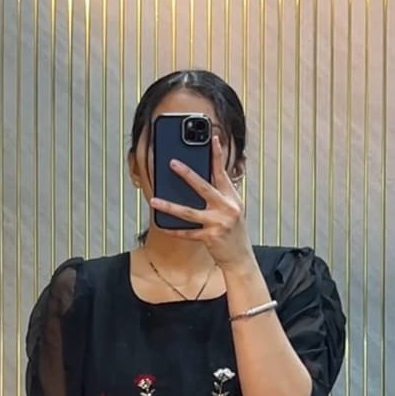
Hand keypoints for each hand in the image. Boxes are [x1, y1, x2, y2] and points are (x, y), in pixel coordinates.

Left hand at [150, 134, 252, 266]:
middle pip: (203, 187)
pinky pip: (187, 232)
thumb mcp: (232, 209)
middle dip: (187, 174)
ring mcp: (218, 223)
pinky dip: (174, 230)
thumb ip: (219, 194)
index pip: (223, 172)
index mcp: (232, 198)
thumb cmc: (233, 231)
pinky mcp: (210, 238)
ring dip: (169, 206)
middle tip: (172, 163)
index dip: (217, 155)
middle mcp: (227, 208)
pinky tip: (161, 225)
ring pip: (189, 212)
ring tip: (154, 200)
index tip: (212, 139)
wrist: (240, 257)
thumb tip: (196, 180)